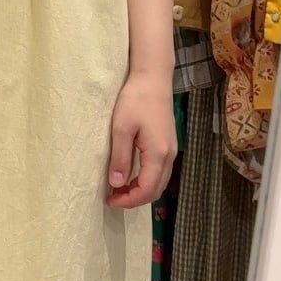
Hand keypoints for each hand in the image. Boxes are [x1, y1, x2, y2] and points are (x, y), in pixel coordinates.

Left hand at [106, 74, 176, 209]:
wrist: (153, 79)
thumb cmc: (135, 100)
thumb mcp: (121, 128)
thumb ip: (120, 158)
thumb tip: (116, 184)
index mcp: (158, 154)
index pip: (147, 190)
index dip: (128, 201)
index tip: (109, 200)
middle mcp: (169, 156)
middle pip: (155, 190)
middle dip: (134, 199)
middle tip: (112, 198)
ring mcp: (171, 150)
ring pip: (159, 182)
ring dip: (140, 190)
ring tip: (118, 189)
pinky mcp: (168, 145)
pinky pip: (159, 172)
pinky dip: (146, 180)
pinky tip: (130, 176)